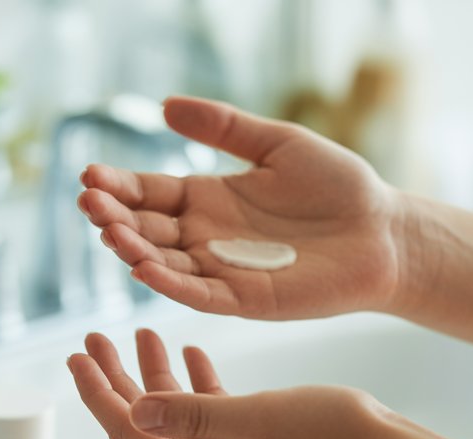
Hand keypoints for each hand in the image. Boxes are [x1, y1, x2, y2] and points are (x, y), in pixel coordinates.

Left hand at [66, 329, 396, 438]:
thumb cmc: (334, 438)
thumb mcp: (256, 417)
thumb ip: (194, 414)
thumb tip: (136, 415)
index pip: (128, 432)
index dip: (97, 392)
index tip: (75, 354)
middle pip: (147, 428)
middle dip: (120, 379)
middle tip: (96, 335)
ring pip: (180, 424)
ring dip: (162, 379)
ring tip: (148, 333)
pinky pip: (214, 427)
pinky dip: (201, 392)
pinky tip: (196, 356)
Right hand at [78, 96, 411, 320]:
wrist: (385, 231)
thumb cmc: (338, 186)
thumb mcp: (276, 143)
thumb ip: (223, 128)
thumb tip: (165, 105)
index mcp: (207, 199)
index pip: (148, 194)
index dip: (118, 186)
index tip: (89, 175)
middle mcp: (205, 238)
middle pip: (146, 230)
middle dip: (114, 218)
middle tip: (87, 202)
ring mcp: (221, 271)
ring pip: (164, 264)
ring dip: (132, 250)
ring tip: (108, 231)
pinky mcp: (244, 300)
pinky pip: (198, 295)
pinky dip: (170, 284)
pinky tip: (143, 268)